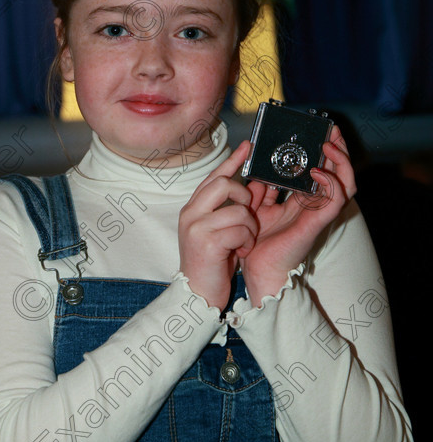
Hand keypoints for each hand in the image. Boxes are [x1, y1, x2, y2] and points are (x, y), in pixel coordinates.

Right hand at [178, 141, 257, 309]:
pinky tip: (239, 253)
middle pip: (225, 184)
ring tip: (243, 243)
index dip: (232, 160)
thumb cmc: (210, 264)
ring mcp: (197, 227)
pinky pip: (240, 229)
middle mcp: (191, 213)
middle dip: (245, 196)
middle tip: (247, 214)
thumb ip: (224, 210)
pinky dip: (246, 241)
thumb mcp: (214, 232)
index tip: (248, 145)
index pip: (214, 176)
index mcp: (192, 208)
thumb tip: (246, 187)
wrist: (197, 295)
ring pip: (239, 210)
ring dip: (249, 228)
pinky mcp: (207, 242)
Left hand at [240, 126, 356, 305]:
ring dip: (341, 162)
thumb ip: (262, 187)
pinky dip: (331, 184)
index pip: (324, 171)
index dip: (327, 152)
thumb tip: (257, 165)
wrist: (255, 268)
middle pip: (340, 174)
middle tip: (332, 130)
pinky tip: (319, 172)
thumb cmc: (258, 241)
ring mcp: (319, 215)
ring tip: (329, 145)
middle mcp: (315, 205)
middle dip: (339, 149)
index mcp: (303, 200)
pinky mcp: (316, 224)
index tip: (322, 131)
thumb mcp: (258, 206)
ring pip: (346, 185)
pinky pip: (334, 202)